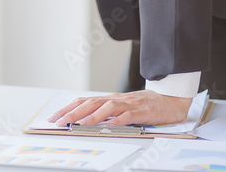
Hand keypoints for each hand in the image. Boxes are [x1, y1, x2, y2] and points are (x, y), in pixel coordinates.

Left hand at [47, 90, 192, 126]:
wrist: (170, 101)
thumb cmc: (145, 106)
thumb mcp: (122, 108)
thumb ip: (107, 113)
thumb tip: (85, 121)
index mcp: (110, 99)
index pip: (84, 101)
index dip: (68, 108)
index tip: (54, 117)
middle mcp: (116, 99)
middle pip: (90, 103)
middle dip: (72, 112)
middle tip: (58, 121)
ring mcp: (128, 104)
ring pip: (106, 107)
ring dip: (90, 116)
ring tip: (77, 123)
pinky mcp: (141, 111)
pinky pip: (126, 116)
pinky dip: (115, 120)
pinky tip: (106, 126)